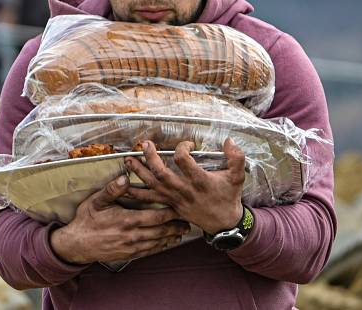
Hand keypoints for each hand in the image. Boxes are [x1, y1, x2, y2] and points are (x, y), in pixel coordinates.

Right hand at [49, 174, 190, 264]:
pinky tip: (166, 243)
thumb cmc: (86, 220)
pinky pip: (149, 251)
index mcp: (127, 220)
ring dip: (171, 237)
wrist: (77, 244)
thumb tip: (124, 177)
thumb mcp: (96, 201)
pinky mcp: (129, 254)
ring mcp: (131, 247)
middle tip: (188, 221)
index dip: (171, 213)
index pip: (156, 217)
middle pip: (161, 231)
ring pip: (158, 242)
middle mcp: (133, 235)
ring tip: (182, 232)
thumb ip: (112, 190)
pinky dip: (160, 247)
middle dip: (176, 226)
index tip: (181, 207)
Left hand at [124, 139, 245, 234]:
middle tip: (145, 144)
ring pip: (152, 186)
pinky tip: (124, 186)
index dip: (182, 148)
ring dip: (138, 173)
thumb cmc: (229, 196)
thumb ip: (236, 158)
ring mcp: (175, 199)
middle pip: (161, 173)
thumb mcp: (237, 176)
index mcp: (200, 181)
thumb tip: (229, 140)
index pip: (183, 161)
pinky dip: (136, 193)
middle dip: (150, 158)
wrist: (223, 222)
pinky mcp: (170, 205)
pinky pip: (150, 200)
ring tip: (127, 160)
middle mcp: (184, 190)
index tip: (188, 144)